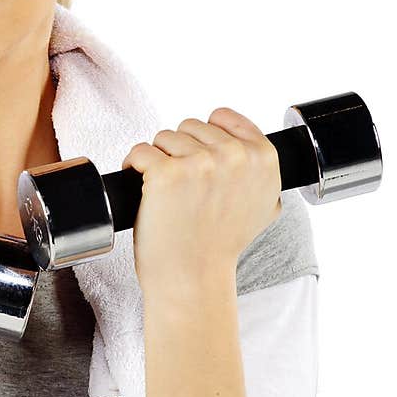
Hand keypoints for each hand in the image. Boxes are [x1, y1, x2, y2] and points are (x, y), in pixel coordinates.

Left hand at [121, 107, 281, 294]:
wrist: (194, 279)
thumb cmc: (220, 246)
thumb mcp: (264, 206)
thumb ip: (260, 172)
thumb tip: (247, 148)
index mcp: (263, 157)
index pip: (223, 117)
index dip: (204, 137)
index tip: (196, 159)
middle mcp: (235, 156)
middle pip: (189, 127)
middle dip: (179, 151)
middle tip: (179, 185)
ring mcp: (200, 163)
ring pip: (163, 137)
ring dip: (157, 159)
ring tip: (163, 190)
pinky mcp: (166, 173)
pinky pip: (140, 151)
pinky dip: (133, 166)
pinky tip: (141, 186)